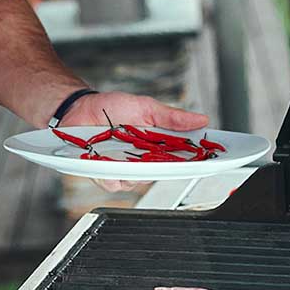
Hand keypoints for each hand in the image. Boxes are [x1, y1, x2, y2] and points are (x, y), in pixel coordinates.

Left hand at [62, 91, 209, 192]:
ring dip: (134, 170)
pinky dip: (111, 175)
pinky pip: (112, 183)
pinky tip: (108, 163)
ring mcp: (122, 169)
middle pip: (161, 174)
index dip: (196, 161)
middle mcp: (142, 161)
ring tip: (128, 155)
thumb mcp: (145, 107)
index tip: (210, 159)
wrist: (79, 108)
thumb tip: (201, 119)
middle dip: (165, 168)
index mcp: (156, 146)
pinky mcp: (103, 174)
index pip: (181, 158)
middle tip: (166, 157)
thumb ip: (171, 117)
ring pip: (137, 182)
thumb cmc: (111, 108)